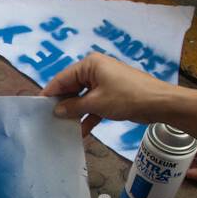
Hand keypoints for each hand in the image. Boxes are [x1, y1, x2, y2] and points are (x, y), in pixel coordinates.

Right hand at [43, 52, 178, 128]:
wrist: (159, 103)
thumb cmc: (126, 97)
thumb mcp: (96, 103)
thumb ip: (73, 106)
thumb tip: (56, 111)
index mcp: (89, 65)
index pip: (62, 78)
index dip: (50, 93)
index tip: (37, 108)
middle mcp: (95, 70)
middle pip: (71, 88)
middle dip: (63, 105)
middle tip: (49, 121)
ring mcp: (104, 83)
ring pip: (82, 98)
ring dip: (75, 113)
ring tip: (62, 128)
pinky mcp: (112, 95)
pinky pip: (94, 105)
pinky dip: (88, 116)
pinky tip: (81, 132)